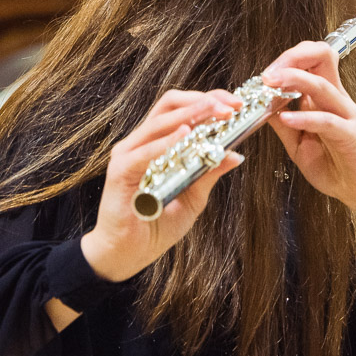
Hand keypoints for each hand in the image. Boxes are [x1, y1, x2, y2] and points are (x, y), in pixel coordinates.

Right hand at [81, 89, 243, 281]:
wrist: (127, 254)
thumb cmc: (157, 224)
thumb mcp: (193, 197)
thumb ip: (209, 172)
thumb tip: (236, 154)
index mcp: (158, 143)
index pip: (182, 108)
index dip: (209, 100)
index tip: (236, 104)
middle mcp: (141, 142)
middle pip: (170, 105)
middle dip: (203, 101)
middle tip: (230, 107)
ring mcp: (128, 154)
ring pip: (159, 122)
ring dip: (190, 114)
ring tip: (214, 112)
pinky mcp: (119, 172)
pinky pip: (144, 153)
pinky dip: (166, 142)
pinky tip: (186, 136)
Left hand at [262, 42, 355, 235]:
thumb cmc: (338, 168)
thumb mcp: (301, 145)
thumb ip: (284, 126)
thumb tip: (263, 107)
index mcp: (327, 98)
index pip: (312, 59)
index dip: (287, 59)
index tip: (266, 75)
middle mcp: (338, 100)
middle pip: (321, 57)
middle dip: (291, 57)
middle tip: (268, 73)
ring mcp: (347, 116)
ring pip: (322, 85)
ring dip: (293, 79)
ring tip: (270, 83)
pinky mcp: (352, 136)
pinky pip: (328, 121)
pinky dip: (305, 117)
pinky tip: (287, 119)